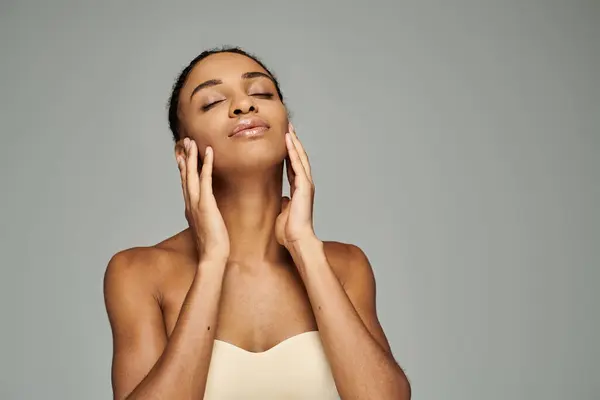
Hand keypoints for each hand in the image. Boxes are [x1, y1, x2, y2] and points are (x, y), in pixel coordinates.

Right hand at [176, 138, 229, 262]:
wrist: (212, 256)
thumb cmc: (213, 246)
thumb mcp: (207, 228)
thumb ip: (205, 219)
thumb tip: (208, 216)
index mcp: (190, 208)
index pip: (185, 184)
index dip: (183, 169)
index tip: (182, 156)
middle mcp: (190, 203)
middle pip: (185, 176)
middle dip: (185, 158)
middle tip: (184, 142)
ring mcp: (196, 203)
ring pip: (192, 174)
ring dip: (192, 156)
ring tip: (191, 141)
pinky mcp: (206, 203)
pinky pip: (206, 179)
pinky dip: (206, 164)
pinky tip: (208, 152)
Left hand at [275, 124, 316, 248]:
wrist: (297, 240)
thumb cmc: (290, 232)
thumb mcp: (284, 213)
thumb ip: (284, 204)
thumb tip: (283, 199)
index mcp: (299, 190)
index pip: (294, 166)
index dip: (289, 153)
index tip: (284, 141)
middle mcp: (305, 185)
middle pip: (299, 158)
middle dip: (293, 142)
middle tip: (288, 127)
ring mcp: (306, 185)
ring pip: (300, 158)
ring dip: (294, 142)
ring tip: (288, 128)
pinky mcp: (305, 187)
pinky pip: (298, 164)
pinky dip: (293, 151)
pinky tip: (288, 140)